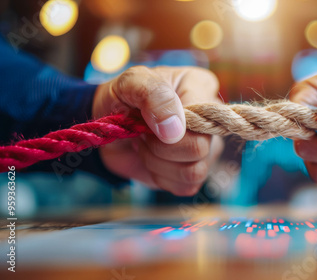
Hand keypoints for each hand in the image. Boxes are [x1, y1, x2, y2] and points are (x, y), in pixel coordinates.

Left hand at [92, 66, 223, 195]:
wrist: (105, 123)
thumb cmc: (123, 97)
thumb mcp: (131, 82)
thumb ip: (154, 94)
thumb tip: (174, 130)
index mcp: (202, 88)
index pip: (204, 117)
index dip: (173, 126)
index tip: (146, 120)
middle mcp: (211, 120)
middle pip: (200, 148)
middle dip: (159, 146)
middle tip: (141, 132)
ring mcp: (206, 149)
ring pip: (194, 172)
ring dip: (158, 162)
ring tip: (144, 144)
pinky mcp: (193, 173)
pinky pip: (186, 186)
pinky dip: (161, 176)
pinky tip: (150, 159)